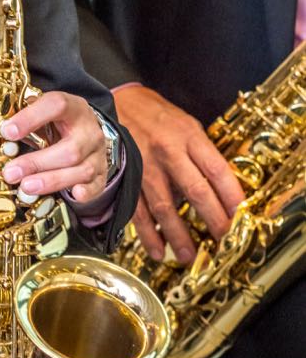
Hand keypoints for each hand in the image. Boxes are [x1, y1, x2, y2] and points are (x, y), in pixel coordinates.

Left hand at [0, 91, 107, 202]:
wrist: (86, 130)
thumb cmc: (59, 122)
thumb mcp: (44, 113)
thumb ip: (25, 118)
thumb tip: (1, 131)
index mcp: (73, 108)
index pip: (56, 106)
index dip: (30, 118)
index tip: (7, 132)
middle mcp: (89, 131)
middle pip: (70, 149)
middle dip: (37, 163)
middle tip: (11, 173)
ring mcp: (97, 154)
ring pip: (81, 170)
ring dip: (52, 181)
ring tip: (26, 186)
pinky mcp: (100, 174)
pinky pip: (96, 186)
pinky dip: (86, 193)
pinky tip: (74, 195)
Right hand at [113, 86, 242, 262]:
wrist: (116, 102)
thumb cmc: (157, 115)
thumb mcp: (187, 125)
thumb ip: (202, 154)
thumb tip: (220, 190)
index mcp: (188, 136)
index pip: (217, 170)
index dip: (232, 196)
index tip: (241, 217)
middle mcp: (168, 151)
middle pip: (195, 190)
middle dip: (212, 220)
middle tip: (222, 240)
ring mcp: (145, 166)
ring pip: (164, 206)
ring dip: (178, 234)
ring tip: (188, 255)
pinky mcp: (125, 176)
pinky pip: (138, 210)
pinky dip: (147, 233)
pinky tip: (157, 249)